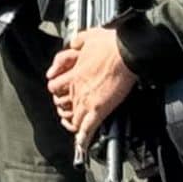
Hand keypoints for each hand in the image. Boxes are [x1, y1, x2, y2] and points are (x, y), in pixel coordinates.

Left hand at [48, 23, 135, 139]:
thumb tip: (74, 43)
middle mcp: (76, 87)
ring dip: (74, 124)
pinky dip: (83, 138)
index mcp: (74, 72)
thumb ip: (78, 41)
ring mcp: (86, 100)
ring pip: (73, 118)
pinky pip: (87, 128)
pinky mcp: (99, 109)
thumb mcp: (88, 36)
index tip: (61, 93)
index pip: (56, 86)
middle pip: (62, 105)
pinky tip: (82, 146)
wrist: (127, 50)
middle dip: (65, 109)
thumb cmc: (112, 42)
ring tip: (77, 129)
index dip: (58, 91)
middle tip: (70, 112)